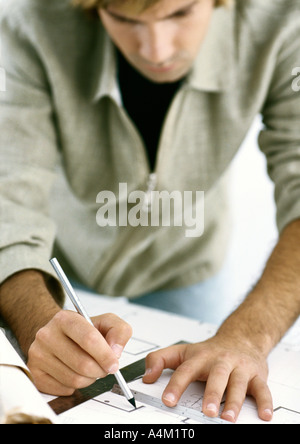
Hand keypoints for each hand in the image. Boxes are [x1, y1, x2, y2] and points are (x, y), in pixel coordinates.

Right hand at [27, 310, 131, 395]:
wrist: (57, 335)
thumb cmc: (84, 330)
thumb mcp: (105, 322)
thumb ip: (119, 331)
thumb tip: (115, 352)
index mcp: (65, 318)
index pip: (89, 339)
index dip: (105, 355)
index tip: (114, 364)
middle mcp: (47, 335)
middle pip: (83, 364)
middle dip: (100, 370)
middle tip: (104, 368)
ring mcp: (38, 354)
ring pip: (74, 379)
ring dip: (90, 379)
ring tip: (90, 368)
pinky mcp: (35, 373)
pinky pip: (64, 389)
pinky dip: (75, 386)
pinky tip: (75, 372)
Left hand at [143, 336, 272, 422]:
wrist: (241, 338)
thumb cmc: (210, 351)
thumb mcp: (183, 351)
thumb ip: (160, 359)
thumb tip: (146, 376)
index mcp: (200, 357)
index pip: (185, 370)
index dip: (176, 385)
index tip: (168, 400)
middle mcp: (221, 361)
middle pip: (217, 376)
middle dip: (212, 394)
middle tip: (206, 411)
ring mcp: (240, 368)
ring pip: (238, 384)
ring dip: (235, 401)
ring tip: (228, 417)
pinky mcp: (257, 375)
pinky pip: (262, 389)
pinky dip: (265, 402)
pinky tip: (263, 415)